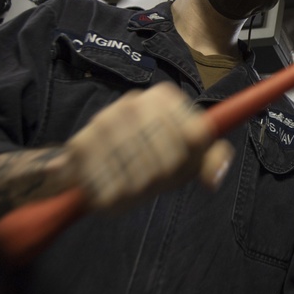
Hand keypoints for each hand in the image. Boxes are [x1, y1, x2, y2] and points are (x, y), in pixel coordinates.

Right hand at [62, 82, 233, 209]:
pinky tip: (112, 190)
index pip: (196, 136)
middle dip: (162, 180)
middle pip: (168, 160)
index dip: (188, 162)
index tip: (175, 170)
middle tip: (151, 185)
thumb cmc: (150, 158)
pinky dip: (114, 196)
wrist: (92, 162)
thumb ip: (211, 160)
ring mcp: (106, 119)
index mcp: (165, 97)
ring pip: (140, 174)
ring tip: (132, 188)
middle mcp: (135, 101)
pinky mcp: (82, 143)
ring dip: (139, 190)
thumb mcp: (187, 157)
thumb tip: (212, 179)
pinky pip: (111, 184)